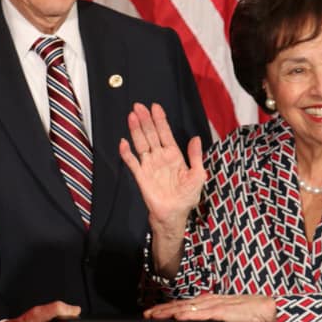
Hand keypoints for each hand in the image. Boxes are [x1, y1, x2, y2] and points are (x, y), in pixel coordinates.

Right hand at [119, 103, 205, 231]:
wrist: (175, 215)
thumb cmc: (187, 197)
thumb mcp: (198, 176)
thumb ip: (196, 157)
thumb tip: (195, 138)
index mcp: (174, 155)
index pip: (165, 133)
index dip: (160, 120)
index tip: (155, 107)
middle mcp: (160, 157)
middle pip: (151, 134)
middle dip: (146, 120)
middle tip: (139, 106)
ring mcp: (149, 165)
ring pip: (141, 144)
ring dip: (136, 130)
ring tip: (132, 116)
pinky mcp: (141, 176)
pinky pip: (132, 162)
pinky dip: (127, 153)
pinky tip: (123, 143)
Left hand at [145, 293, 276, 321]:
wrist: (264, 308)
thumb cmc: (244, 311)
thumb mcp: (222, 314)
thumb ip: (208, 317)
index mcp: (206, 302)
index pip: (181, 305)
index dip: (165, 309)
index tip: (151, 313)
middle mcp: (207, 301)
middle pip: (180, 305)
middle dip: (161, 311)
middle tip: (146, 315)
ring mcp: (214, 305)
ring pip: (187, 308)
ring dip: (170, 313)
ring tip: (156, 316)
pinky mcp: (223, 311)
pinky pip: (203, 314)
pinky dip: (190, 315)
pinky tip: (180, 318)